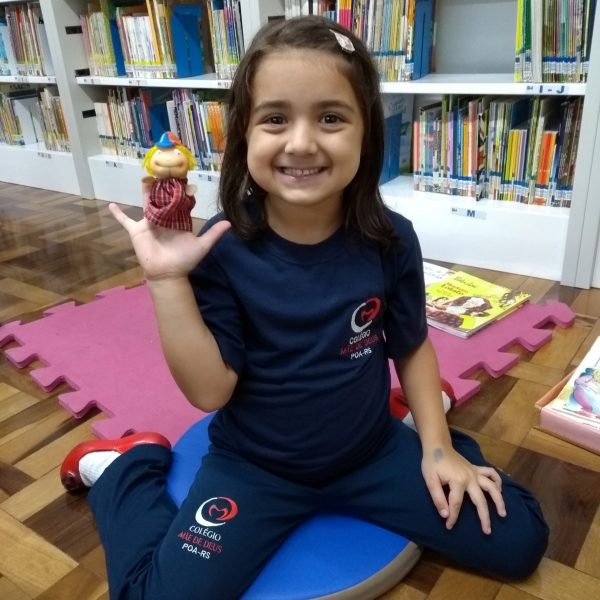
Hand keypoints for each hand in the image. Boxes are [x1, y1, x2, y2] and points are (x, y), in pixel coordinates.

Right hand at [109, 184, 229, 279]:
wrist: (168, 274)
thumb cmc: (184, 260)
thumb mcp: (201, 246)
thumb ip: (213, 233)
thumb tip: (230, 223)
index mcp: (178, 221)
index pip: (179, 201)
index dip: (180, 189)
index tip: (182, 175)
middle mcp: (164, 219)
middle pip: (162, 198)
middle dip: (163, 185)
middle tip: (163, 168)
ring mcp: (149, 223)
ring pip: (146, 203)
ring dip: (146, 191)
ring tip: (145, 176)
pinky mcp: (137, 231)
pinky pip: (126, 221)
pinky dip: (118, 214)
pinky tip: (110, 204)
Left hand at [421, 446, 505, 534]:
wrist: (437, 446)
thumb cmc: (432, 463)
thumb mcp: (430, 480)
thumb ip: (438, 498)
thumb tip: (445, 515)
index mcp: (458, 481)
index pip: (456, 504)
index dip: (453, 517)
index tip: (449, 526)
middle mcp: (470, 477)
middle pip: (480, 500)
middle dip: (484, 517)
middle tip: (487, 532)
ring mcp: (475, 472)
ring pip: (492, 487)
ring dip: (499, 500)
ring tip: (502, 513)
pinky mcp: (476, 468)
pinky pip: (491, 473)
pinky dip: (497, 480)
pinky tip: (500, 490)